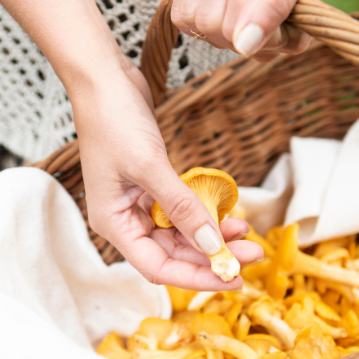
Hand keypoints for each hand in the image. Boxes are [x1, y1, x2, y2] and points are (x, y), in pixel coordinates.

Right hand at [74, 63, 262, 290]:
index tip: (233, 278)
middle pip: (173, 254)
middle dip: (213, 256)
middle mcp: (125, 219)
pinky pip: (183, 213)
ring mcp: (139, 203)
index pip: (157, 268)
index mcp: (113, 223)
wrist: (105, 79)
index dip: (196, 277)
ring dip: (214, 238)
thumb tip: (212, 245)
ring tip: (248, 234)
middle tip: (253, 253)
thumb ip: (182, 208)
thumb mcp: (150, 166)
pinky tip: (230, 215)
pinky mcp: (152, 186)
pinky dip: (206, 216)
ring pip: (181, 235)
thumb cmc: (114, 119)